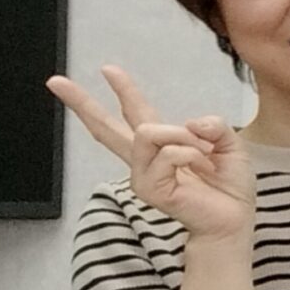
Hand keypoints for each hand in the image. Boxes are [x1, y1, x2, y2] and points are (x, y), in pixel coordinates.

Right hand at [48, 67, 253, 241]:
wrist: (233, 220)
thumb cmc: (228, 187)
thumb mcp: (228, 145)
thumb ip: (213, 126)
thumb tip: (190, 123)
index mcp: (163, 145)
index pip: (136, 114)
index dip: (123, 90)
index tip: (107, 69)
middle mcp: (146, 160)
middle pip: (104, 127)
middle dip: (81, 102)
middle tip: (56, 82)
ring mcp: (142, 175)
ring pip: (148, 132)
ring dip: (182, 136)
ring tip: (203, 153)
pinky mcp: (147, 188)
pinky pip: (168, 153)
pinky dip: (191, 154)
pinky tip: (200, 168)